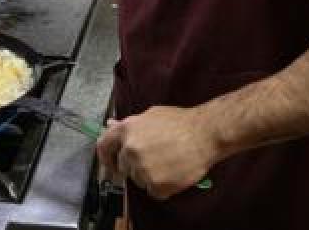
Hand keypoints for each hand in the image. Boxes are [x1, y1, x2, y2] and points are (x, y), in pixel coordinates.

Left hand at [96, 106, 218, 199]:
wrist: (206, 134)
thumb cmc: (181, 122)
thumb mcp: (151, 116)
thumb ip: (129, 125)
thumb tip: (110, 126)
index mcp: (127, 130)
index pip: (103, 147)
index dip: (106, 157)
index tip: (111, 165)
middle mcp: (130, 150)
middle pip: (124, 167)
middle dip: (136, 166)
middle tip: (156, 159)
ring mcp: (142, 169)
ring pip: (139, 180)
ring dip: (150, 176)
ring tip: (169, 163)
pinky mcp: (156, 185)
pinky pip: (153, 192)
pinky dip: (163, 187)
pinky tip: (174, 173)